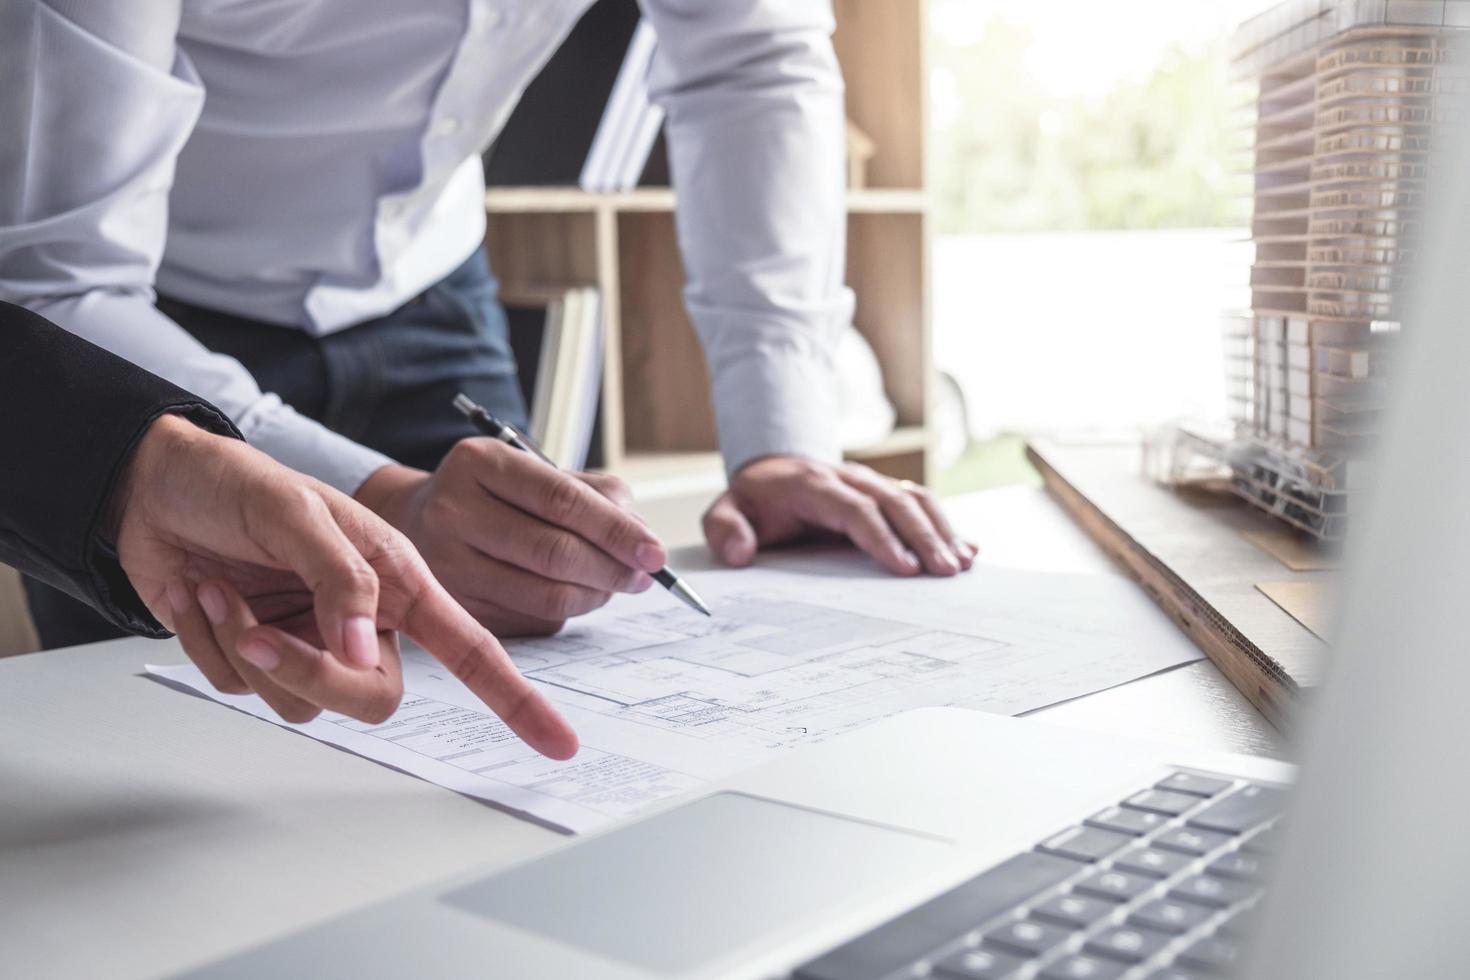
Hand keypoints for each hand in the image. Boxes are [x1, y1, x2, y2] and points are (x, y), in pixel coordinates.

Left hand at [112, 414, 576, 758]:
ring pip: (302, 703)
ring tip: (224, 590)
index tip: (558, 742)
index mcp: (397, 582)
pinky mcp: (256, 656)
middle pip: (374, 698)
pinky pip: (242, 688)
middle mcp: (362, 621)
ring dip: (250, 652)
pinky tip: (205, 595)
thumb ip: (340, 581)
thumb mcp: (298, 514)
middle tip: (260, 635)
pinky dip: (213, 643)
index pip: (471, 650)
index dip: (516, 700)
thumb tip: (364, 654)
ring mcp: (310, 643)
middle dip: (312, 676)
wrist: (157, 486)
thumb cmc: (238, 483)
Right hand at [355, 439, 666, 635]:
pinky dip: (567, 611)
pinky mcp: (454, 607)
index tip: (654, 552)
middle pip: (554, 552)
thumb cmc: (492, 494)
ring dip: (596, 595)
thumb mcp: (533, 470)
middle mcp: (454, 511)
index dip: (616, 530)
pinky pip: (531, 620)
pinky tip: (574, 594)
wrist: (415, 521)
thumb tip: (640, 538)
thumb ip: (593, 495)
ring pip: (546, 594)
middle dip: (613, 569)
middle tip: (643, 575)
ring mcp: (446, 565)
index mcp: (480, 463)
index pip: (562, 499)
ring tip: (614, 584)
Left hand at [702, 456, 976, 575]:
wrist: (772, 472)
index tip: (904, 568)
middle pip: (894, 503)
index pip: (855, 509)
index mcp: (812, 485)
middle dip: (923, 537)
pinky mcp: (886, 493)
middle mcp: (849, 478)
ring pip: (914, 499)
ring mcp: (871, 483)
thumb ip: (725, 530)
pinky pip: (921, 503)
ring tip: (962, 565)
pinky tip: (968, 550)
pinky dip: (946, 525)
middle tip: (946, 572)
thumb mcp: (724, 512)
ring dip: (941, 531)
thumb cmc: (754, 502)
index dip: (881, 537)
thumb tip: (741, 553)